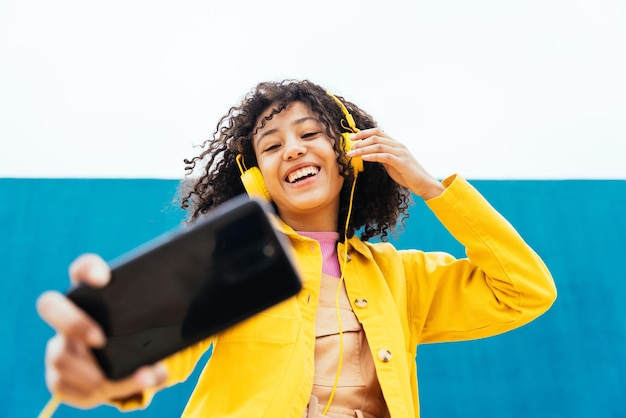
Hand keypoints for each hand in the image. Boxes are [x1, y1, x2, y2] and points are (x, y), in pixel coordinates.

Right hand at [36, 254, 166, 407]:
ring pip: (60, 357)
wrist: (125, 371)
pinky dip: (103, 392)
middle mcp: (69, 318)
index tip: (104, 277)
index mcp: (93, 295)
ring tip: (140, 377)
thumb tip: (209, 280)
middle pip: (49, 306)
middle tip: (101, 339)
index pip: (81, 269)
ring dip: (98, 372)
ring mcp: (59, 348)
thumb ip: (172, 303)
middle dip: (73, 322)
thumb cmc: (143, 336)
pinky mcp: (59, 379)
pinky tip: (131, 388)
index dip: (87, 269)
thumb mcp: (157, 319)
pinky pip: (66, 388)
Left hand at [346, 128, 444, 199]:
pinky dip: (373, 156)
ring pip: (378, 145)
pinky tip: (364, 158)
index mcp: (395, 144)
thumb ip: (382, 157)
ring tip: (352, 154)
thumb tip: (368, 154)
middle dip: (360, 141)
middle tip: (349, 149)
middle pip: (376, 137)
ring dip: (363, 149)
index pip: (377, 132)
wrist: (423, 184)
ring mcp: (400, 153)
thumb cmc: (407, 175)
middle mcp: (398, 145)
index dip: (363, 133)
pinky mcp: (401, 162)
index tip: (351, 138)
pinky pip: (385, 156)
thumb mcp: (392, 164)